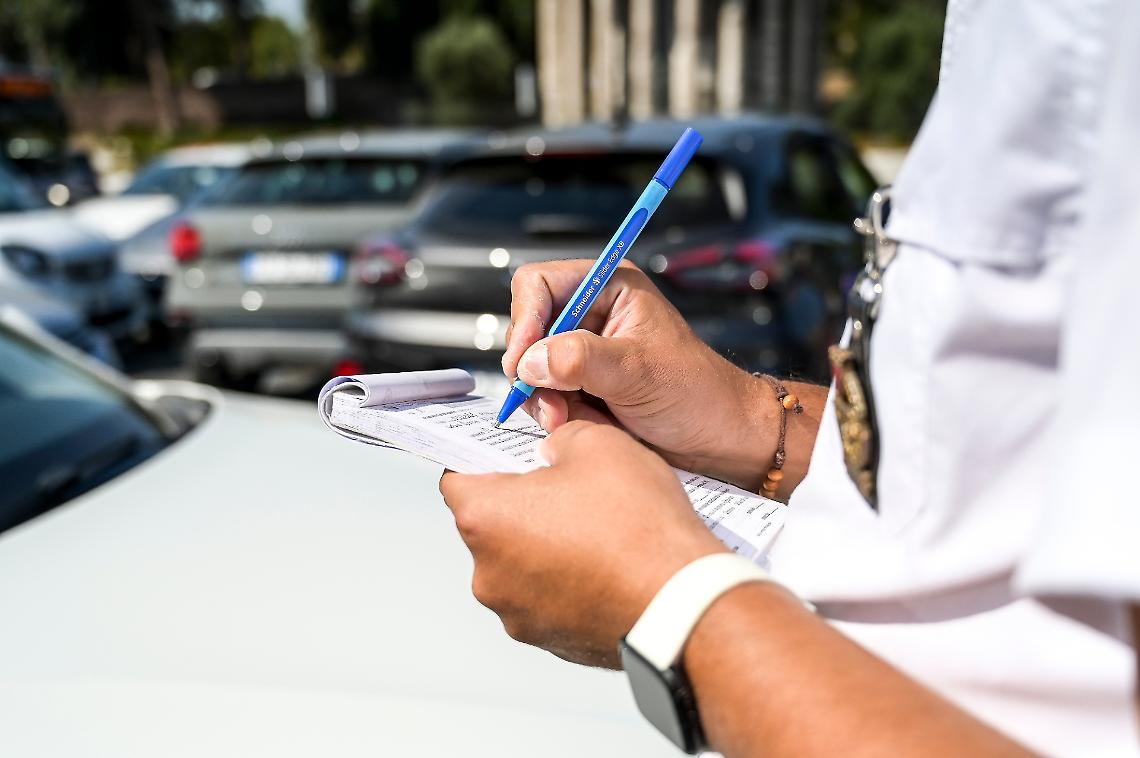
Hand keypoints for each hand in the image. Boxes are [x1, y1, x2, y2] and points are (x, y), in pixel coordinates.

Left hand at [439, 421, 725, 667]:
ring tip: (599, 531)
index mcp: (485, 518)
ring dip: (548, 546)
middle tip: (571, 489)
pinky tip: (609, 565)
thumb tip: (553, 450)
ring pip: (521, 564)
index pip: (457, 476)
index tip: (511, 454)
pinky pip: (549, 599)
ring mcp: (518, 613)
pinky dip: (570, 582)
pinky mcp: (550, 640)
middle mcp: (489, 573)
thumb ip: (559, 437)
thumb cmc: (639, 528)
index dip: (486, 458)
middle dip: (525, 504)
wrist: (682, 603)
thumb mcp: (598, 442)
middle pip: (491, 524)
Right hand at [503, 260, 782, 490]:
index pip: (538, 285)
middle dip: (535, 371)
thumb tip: (532, 360)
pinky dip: (558, 415)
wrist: (720, 439)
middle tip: (552, 404)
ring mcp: (583, 353)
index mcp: (608, 288)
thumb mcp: (638, 372)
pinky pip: (544, 397)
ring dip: (545, 399)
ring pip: (531, 369)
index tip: (525, 361)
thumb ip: (580, 360)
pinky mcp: (581, 386)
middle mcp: (591, 315)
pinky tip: (586, 424)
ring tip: (573, 419)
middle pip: (527, 330)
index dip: (525, 320)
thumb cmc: (698, 393)